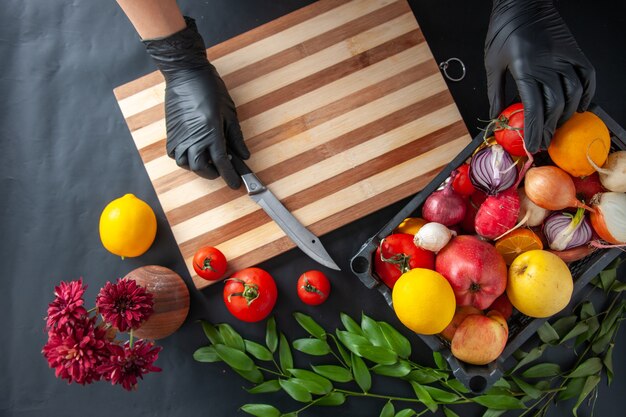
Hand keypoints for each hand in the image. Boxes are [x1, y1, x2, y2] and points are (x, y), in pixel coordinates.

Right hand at [143, 17, 248, 188]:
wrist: (186, 73)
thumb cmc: (210, 88)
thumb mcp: (230, 113)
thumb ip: (236, 137)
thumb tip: (244, 155)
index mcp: (210, 132)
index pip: (221, 162)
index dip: (229, 176)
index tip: (236, 184)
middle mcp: (193, 138)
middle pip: (202, 168)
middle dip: (213, 173)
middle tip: (223, 169)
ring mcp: (179, 136)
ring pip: (186, 164)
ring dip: (198, 167)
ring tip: (208, 160)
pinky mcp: (170, 133)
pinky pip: (174, 154)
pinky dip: (184, 158)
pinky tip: (194, 152)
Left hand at [484, 0, 594, 152]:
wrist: (520, 3)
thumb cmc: (503, 31)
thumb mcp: (492, 64)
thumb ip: (496, 92)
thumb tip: (496, 115)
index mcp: (525, 70)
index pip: (534, 109)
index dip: (534, 130)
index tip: (533, 145)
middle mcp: (548, 66)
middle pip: (555, 106)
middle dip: (549, 128)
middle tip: (543, 141)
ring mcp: (564, 58)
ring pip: (573, 94)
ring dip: (567, 115)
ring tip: (557, 126)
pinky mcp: (574, 51)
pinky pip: (587, 76)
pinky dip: (586, 94)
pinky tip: (579, 106)